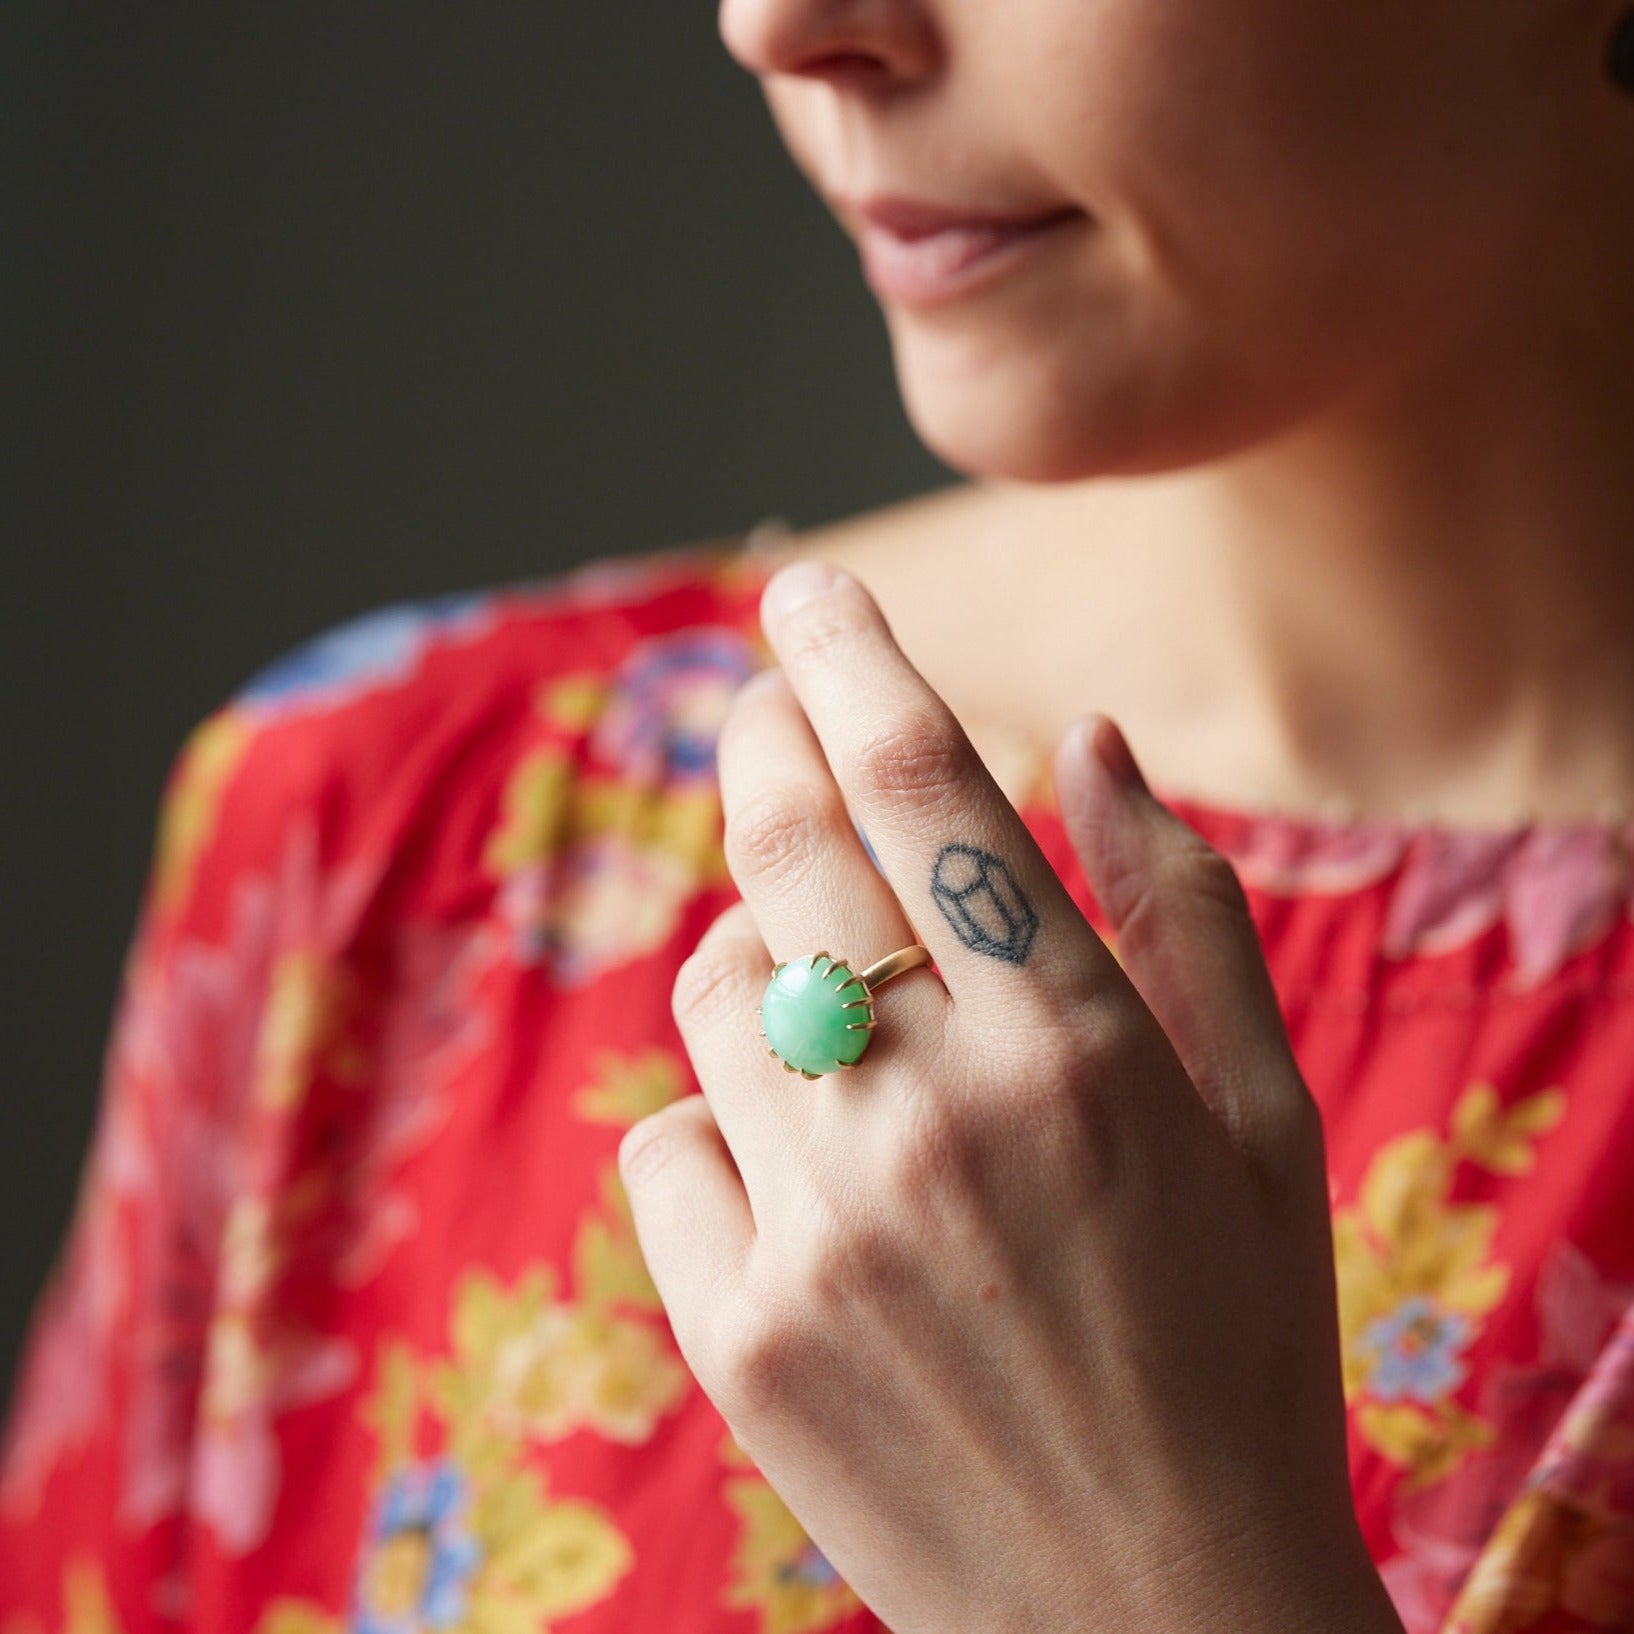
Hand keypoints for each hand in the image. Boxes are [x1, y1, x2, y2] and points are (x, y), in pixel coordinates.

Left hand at [620, 559, 1402, 1633]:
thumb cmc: (1234, 1346)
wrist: (1154, 1614)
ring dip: (758, 960)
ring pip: (711, 993)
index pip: (926, 782)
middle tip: (759, 703)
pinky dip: (724, 1124)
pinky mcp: (733, 1329)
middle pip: (784, 849)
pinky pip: (671, 1143)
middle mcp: (933, 1117)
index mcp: (1076, 1047)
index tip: (807, 592)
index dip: (854, 659)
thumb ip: (1184, 912)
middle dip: (760, 741)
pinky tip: (808, 1177)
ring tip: (833, 1009)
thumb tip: (1091, 739)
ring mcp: (817, 1227)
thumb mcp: (1265, 1123)